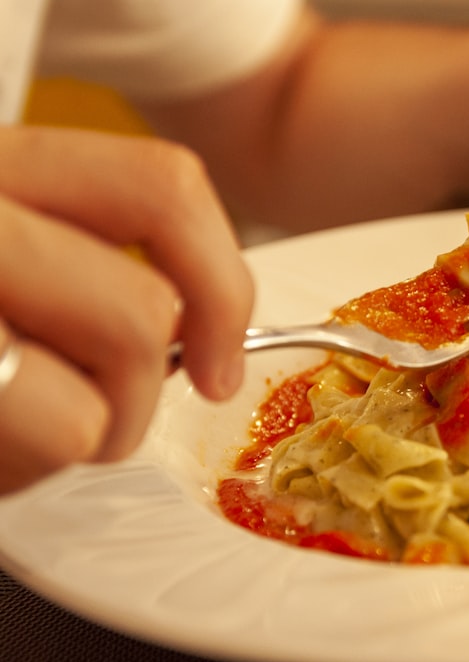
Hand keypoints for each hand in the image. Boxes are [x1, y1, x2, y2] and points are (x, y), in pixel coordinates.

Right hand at [0, 126, 253, 493]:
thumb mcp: (16, 276)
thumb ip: (89, 273)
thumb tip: (207, 341)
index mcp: (5, 167)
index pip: (163, 185)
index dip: (221, 284)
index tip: (223, 364)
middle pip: (152, 298)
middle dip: (146, 390)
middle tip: (95, 424)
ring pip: (124, 350)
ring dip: (92, 428)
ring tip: (16, 431)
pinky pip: (64, 424)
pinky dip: (33, 463)